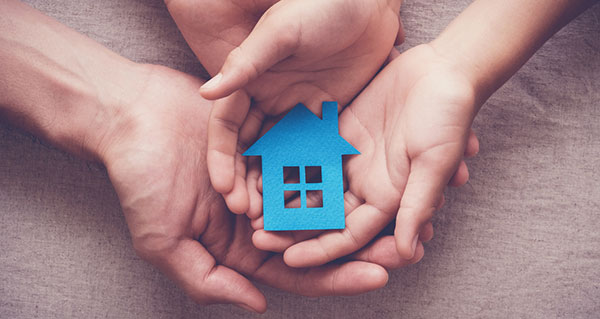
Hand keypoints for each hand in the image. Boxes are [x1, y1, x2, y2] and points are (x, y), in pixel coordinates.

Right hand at [99, 65, 419, 311]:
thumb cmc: (140, 179)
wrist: (130, 116)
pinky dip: (336, 162)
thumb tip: (256, 305)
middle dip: (362, 243)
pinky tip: (369, 163)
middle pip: (319, 236)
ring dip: (358, 203)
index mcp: (240, 246)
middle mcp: (260, 216)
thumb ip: (208, 279)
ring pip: (322, 197)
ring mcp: (267, 177)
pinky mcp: (270, 142)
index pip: (297, 269)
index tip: (379, 275)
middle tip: (408, 242)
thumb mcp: (164, 241)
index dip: (338, 276)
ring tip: (401, 204)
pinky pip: (309, 155)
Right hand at [165, 0, 403, 212]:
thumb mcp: (280, 32)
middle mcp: (269, 102)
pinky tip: (308, 202)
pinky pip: (313, 154)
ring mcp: (298, 114)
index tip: (223, 187)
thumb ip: (246, 63)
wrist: (367, 2)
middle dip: (246, 181)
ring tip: (273, 217)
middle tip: (247, 212)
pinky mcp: (326, 121)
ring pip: (279, 158)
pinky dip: (308, 176)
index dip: (222, 157)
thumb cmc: (318, 6)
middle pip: (250, 150)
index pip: (227, 126)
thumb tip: (205, 92)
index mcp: (251, 81)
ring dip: (274, 186)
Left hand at [252, 45, 479, 265]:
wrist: (443, 70)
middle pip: (323, 214)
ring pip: (311, 185)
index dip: (320, 249)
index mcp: (388, 198)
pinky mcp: (339, 132)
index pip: (349, 234)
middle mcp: (366, 183)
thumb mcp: (435, 162)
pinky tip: (261, 165)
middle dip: (292, 228)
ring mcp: (351, 158)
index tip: (288, 259)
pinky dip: (288, 160)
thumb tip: (406, 252)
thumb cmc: (449, 116)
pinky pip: (310, 151)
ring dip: (284, 197)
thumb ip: (418, 205)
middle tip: (258, 236)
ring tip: (251, 206)